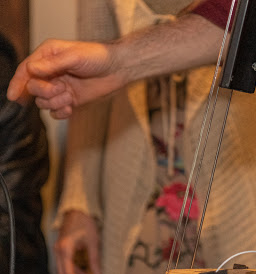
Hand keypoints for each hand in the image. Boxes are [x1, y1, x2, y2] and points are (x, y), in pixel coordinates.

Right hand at [7, 39, 123, 118]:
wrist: (119, 69)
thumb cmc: (98, 57)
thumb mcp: (74, 57)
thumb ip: (52, 64)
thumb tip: (32, 69)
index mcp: (48, 56)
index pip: (26, 70)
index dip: (17, 83)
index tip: (13, 96)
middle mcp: (51, 72)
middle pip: (33, 88)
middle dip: (44, 92)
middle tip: (60, 88)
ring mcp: (60, 87)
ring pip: (43, 102)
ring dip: (54, 102)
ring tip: (69, 97)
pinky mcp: (70, 100)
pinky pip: (56, 112)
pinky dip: (60, 113)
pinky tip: (70, 108)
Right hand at [54, 210, 101, 273]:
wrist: (78, 210)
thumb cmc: (86, 223)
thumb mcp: (94, 241)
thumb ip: (95, 259)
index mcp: (65, 249)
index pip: (67, 273)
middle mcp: (58, 251)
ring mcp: (58, 250)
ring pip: (62, 271)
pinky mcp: (62, 249)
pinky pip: (65, 265)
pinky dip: (74, 272)